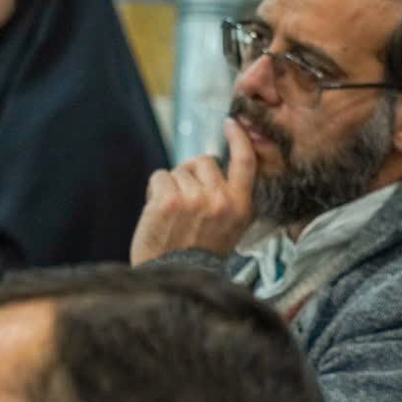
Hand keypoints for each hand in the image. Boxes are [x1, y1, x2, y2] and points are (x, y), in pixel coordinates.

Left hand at [130, 118, 255, 264]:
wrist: (175, 277)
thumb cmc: (200, 253)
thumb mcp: (231, 227)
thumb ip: (229, 198)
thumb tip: (215, 166)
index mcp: (241, 206)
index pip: (245, 161)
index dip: (237, 138)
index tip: (230, 123)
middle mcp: (221, 200)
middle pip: (204, 161)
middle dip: (191, 173)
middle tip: (186, 199)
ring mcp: (194, 199)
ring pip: (179, 170)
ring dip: (172, 186)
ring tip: (172, 213)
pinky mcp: (168, 200)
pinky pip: (160, 177)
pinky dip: (155, 190)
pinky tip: (158, 211)